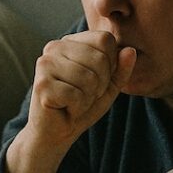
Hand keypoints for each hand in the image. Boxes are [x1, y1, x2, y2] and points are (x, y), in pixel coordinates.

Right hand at [27, 30, 136, 148]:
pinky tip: (65, 109)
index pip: (105, 39)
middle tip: (83, 95)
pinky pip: (76, 95)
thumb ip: (121, 69)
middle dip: (100, 85)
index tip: (96, 81)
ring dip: (88, 98)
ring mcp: (45, 64)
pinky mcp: (41, 85)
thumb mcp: (108, 87)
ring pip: (89, 78)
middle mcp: (54, 47)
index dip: (110, 65)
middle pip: (100, 59)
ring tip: (74, 102)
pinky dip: (77, 108)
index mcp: (70, 42)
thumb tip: (130, 51)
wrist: (56, 133)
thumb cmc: (81, 106)